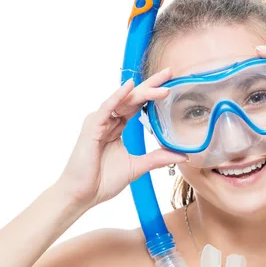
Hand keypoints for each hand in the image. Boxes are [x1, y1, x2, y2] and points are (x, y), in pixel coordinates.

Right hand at [54, 67, 186, 208]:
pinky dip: (118, 96)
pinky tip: (130, 86)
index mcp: (117, 126)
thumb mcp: (138, 167)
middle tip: (169, 72)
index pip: (138, 104)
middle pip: (132, 97)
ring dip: (143, 92)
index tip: (170, 83)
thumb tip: (182, 156)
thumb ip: (158, 158)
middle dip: (151, 84)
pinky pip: (107, 108)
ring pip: (124, 100)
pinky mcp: (92, 127)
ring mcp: (99, 121)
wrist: (83, 195)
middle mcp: (108, 120)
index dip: (153, 93)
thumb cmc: (103, 181)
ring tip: (162, 86)